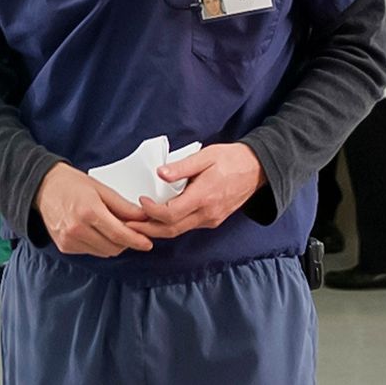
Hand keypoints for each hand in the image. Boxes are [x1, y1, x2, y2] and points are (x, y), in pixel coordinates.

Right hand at [33, 163, 152, 256]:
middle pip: (113, 247)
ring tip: (110, 228)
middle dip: (126, 241)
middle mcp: (77, 228)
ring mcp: (69, 239)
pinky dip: (98, 244)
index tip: (147, 243)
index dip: (136, 240)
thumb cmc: (71, 184)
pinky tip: (94, 231)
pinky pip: (90, 251)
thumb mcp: (101, 189)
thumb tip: (143, 217)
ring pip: (103, 252)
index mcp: (88, 211)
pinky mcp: (64, 246)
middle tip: (129, 230)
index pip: (119, 234)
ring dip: (112, 244)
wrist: (42, 187)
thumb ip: (123, 206)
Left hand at [127, 143, 264, 238]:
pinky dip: (170, 226)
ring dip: (157, 229)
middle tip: (128, 224)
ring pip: (179, 231)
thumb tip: (160, 174)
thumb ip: (182, 166)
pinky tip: (158, 219)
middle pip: (172, 229)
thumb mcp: (205, 156)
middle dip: (148, 229)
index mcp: (204, 197)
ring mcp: (211, 219)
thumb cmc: (230, 159)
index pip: (171, 214)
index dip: (152, 211)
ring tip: (138, 223)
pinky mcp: (213, 220)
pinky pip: (188, 226)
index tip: (140, 201)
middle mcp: (207, 213)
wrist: (257, 169)